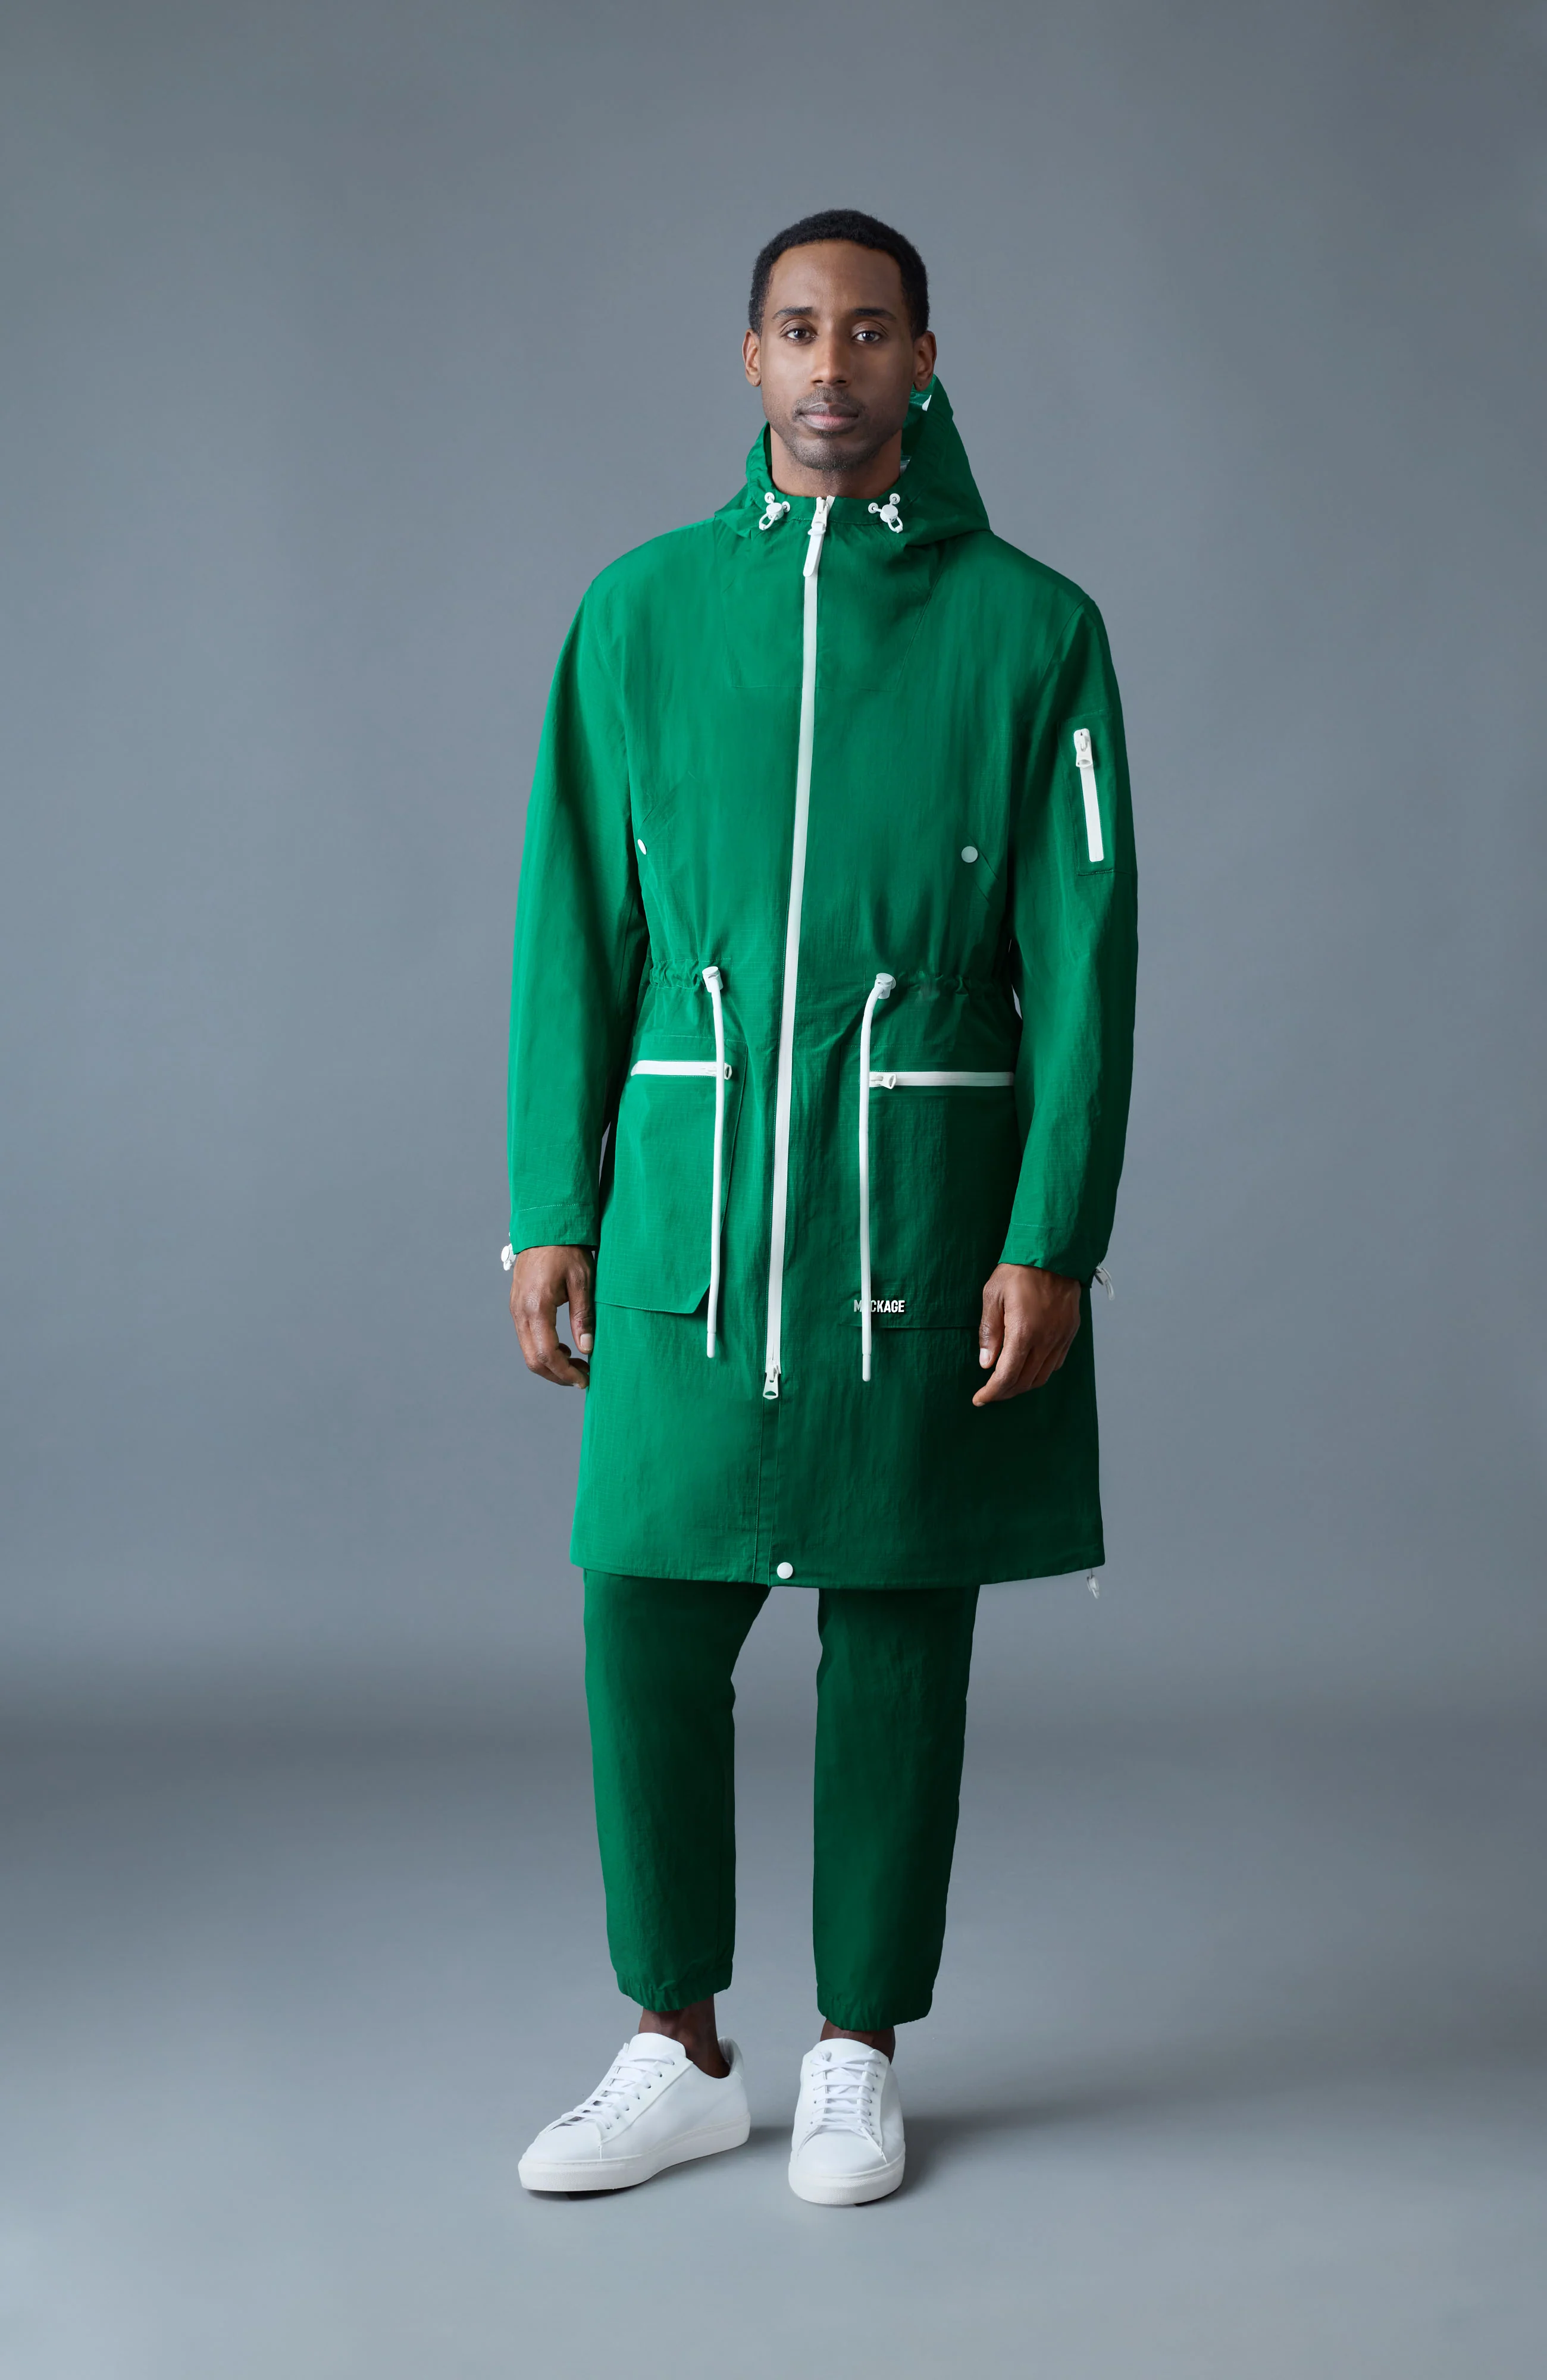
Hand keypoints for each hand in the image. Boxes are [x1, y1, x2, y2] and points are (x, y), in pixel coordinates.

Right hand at [509, 1244, 595, 1387]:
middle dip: (557, 1375)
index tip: (584, 1380)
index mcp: (536, 1307)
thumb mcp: (583, 1282)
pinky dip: (544, 1350)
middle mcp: (520, 1311)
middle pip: (533, 1359)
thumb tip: (587, 1349)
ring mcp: (516, 1309)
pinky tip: (565, 1347)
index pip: (547, 1353)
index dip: (565, 1373)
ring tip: (578, 1364)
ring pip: (528, 1351)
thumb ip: (583, 1317)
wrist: (546, 1227)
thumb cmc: (567, 1250)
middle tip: (582, 1378)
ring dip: (551, 1364)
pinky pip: (527, 1338)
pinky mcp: (517, 1306)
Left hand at [973, 1262, 1080, 1404]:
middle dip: (1005, 1392)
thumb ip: (989, 1332)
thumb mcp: (993, 1296)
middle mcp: (1046, 1340)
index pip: (1007, 1376)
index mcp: (1024, 1332)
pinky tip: (1028, 1367)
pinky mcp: (1070, 1332)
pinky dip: (1040, 1372)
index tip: (979, 1399)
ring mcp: (1061, 1337)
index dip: (992, 1392)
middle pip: (1025, 1381)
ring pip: (1043, 1376)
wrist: (1053, 1252)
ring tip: (1007, 1384)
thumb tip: (986, 1363)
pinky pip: (1056, 1363)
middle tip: (989, 1393)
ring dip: (1023, 1385)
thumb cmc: (1018, 1271)